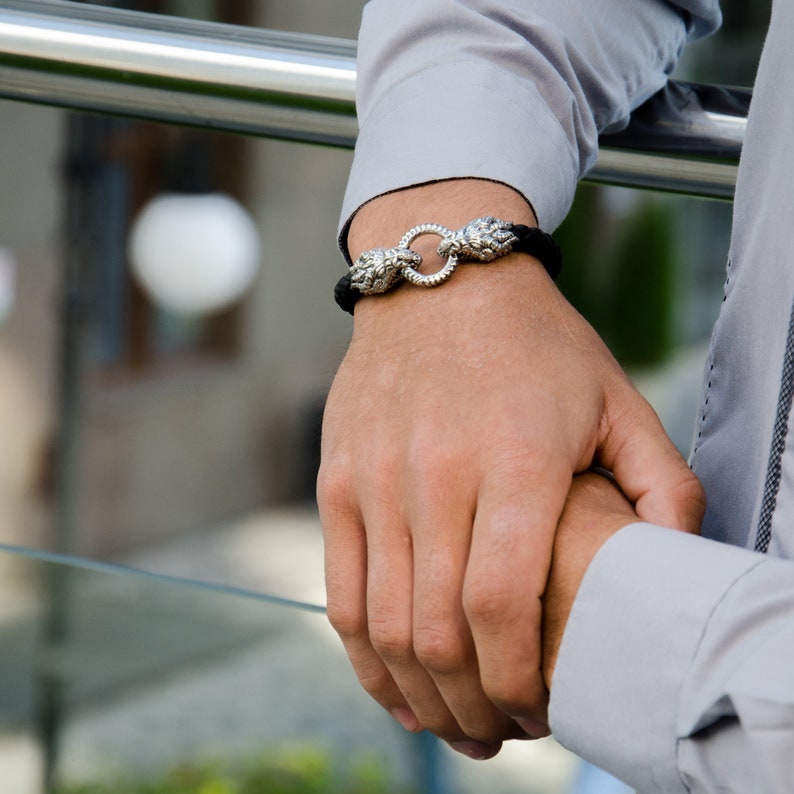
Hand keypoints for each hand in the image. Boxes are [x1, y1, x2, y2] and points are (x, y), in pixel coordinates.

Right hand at [318, 180, 703, 758]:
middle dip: (472, 706)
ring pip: (383, 624)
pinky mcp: (337, 481)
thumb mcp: (618, 397)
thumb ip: (662, 483)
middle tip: (500, 732)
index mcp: (515, 459)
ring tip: (451, 723)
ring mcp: (375, 480)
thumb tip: (670, 563)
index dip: (519, 677)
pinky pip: (342, 591)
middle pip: (437, 631)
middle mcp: (435, 475)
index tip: (540, 708)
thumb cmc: (534, 344)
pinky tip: (393, 682)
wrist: (439, 283)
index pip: (502, 603)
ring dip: (418, 695)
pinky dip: (364, 654)